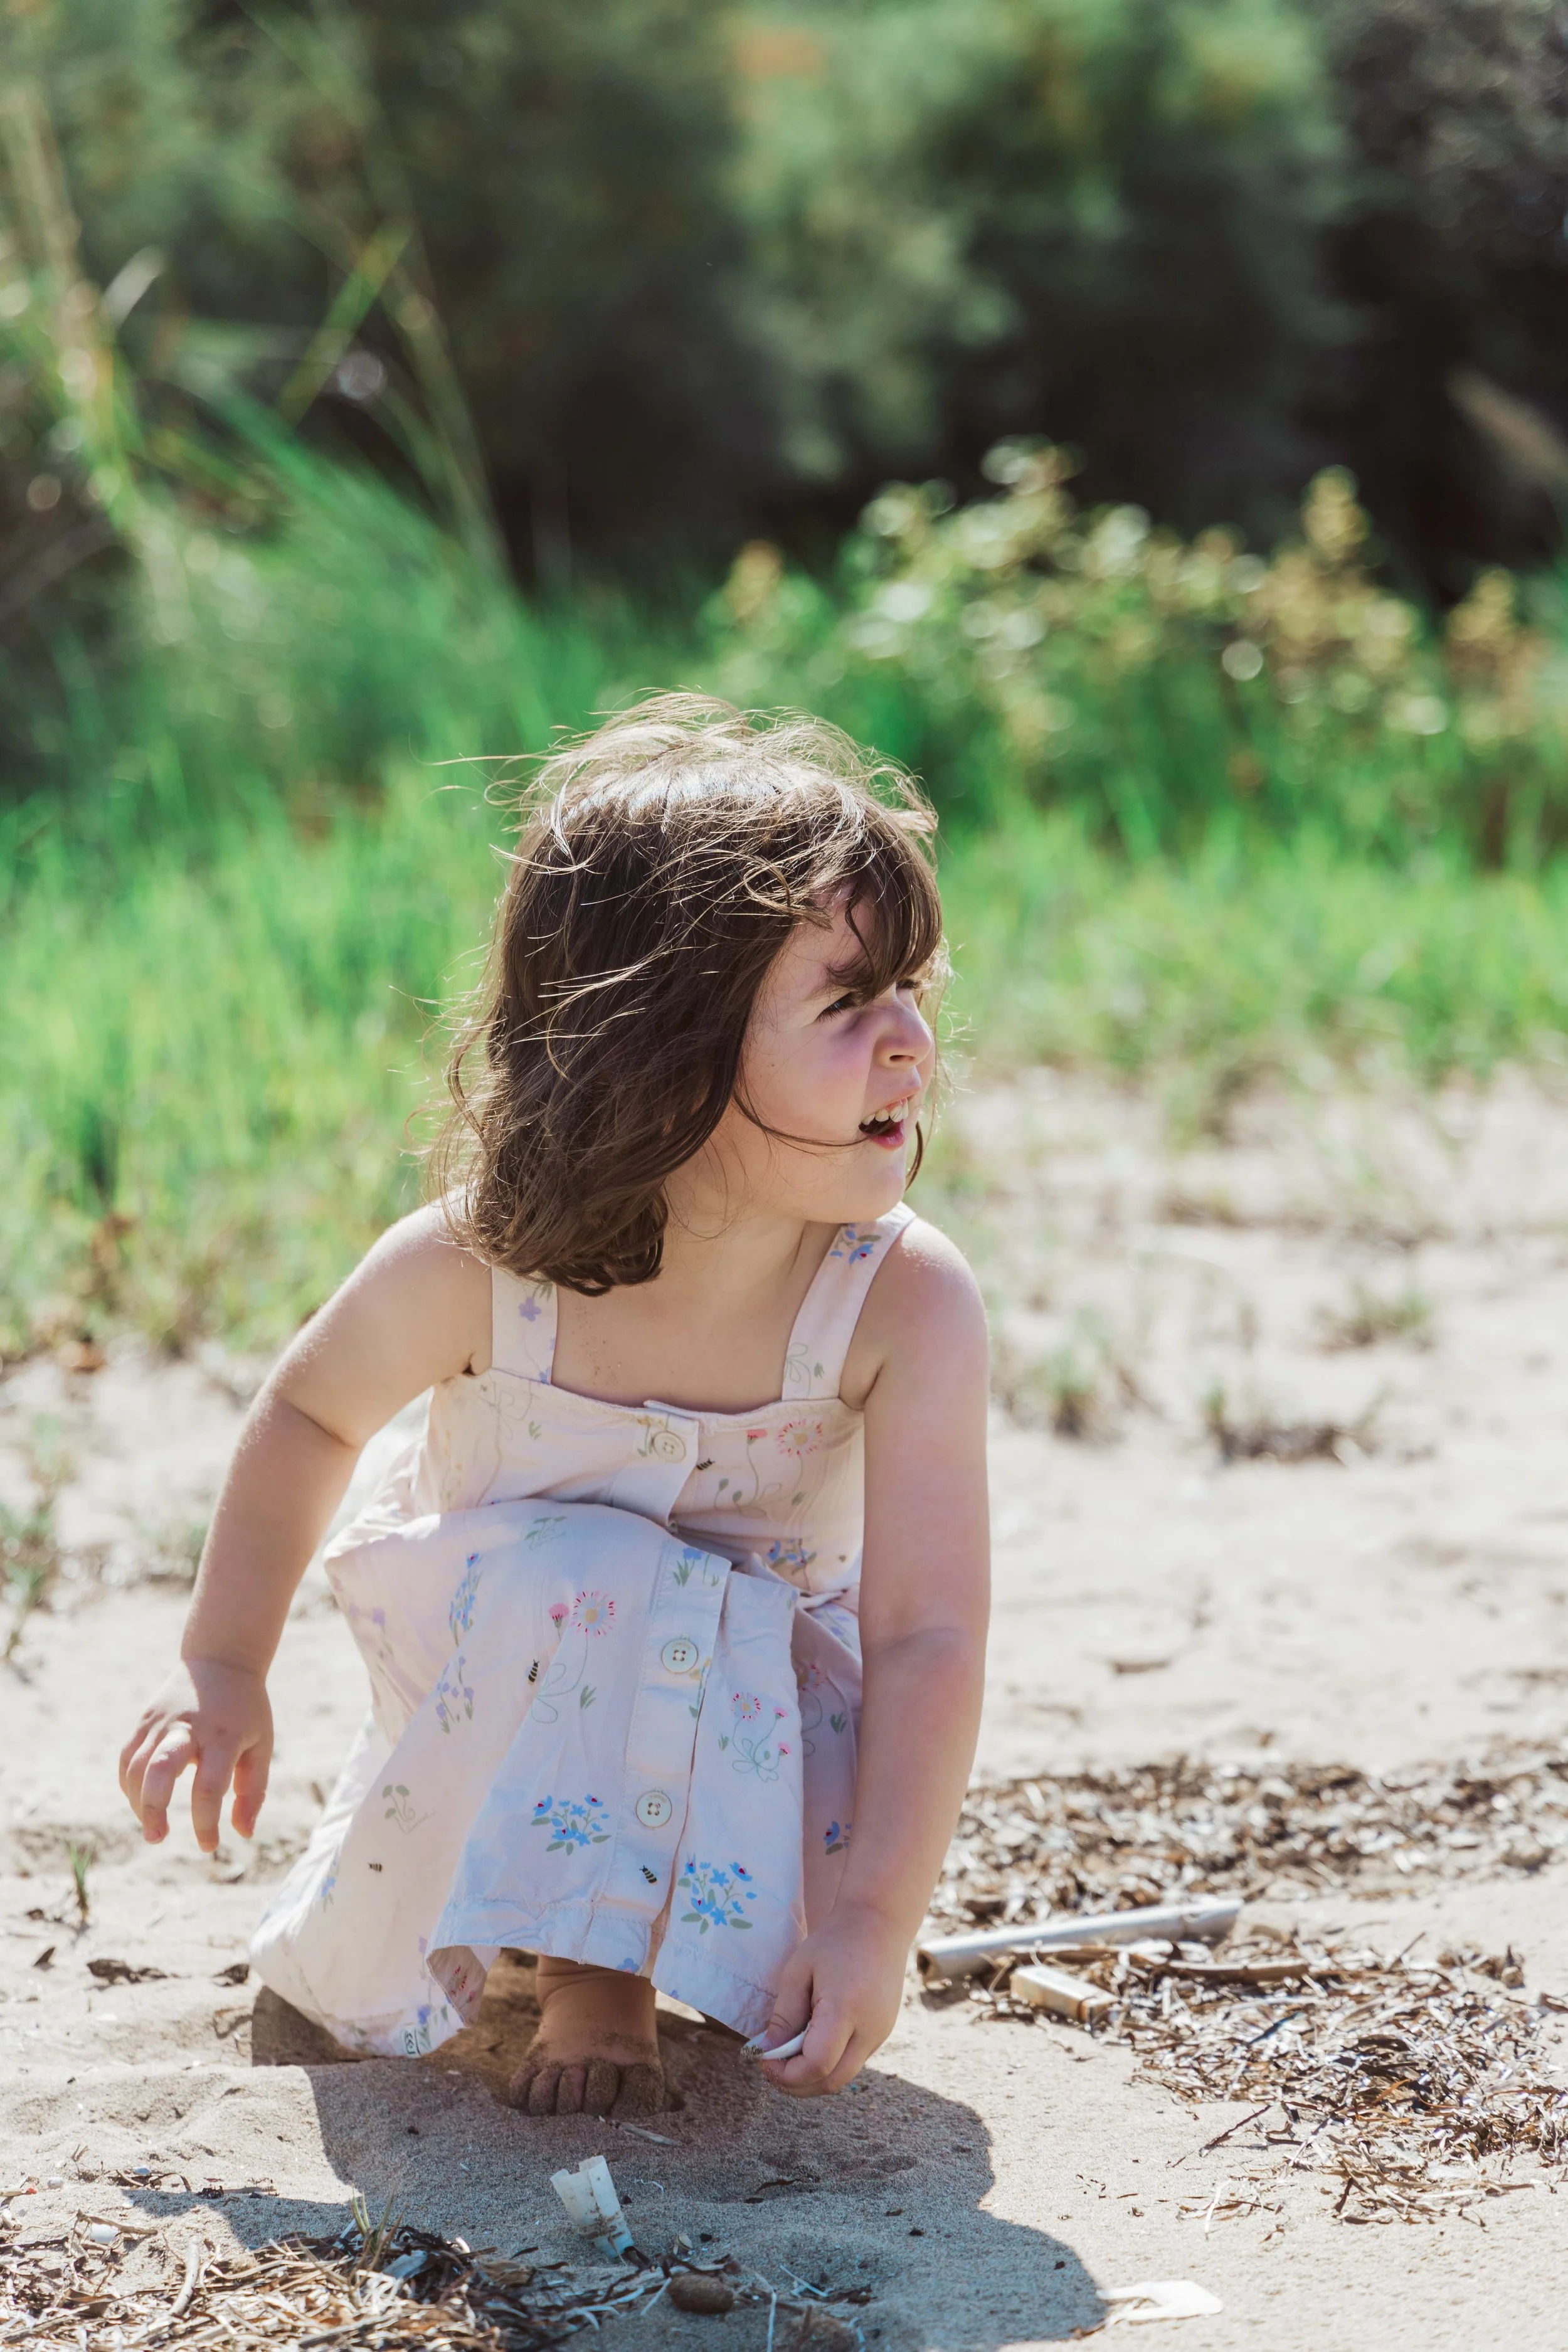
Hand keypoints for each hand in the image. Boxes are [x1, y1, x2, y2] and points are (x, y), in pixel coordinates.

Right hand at [119, 1659, 272, 1851]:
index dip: (206, 1822)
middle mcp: (187, 1727)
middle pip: (159, 1769)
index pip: (209, 1786)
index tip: (209, 1846)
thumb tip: (244, 1834)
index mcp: (223, 1735)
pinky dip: (129, 1787)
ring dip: (138, 1803)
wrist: (220, 1660)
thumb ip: (253, 1790)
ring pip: (135, 1767)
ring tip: (153, 1828)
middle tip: (157, 1838)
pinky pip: (126, 1759)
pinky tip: (142, 1803)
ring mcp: (160, 1722)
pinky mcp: (144, 1721)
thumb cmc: (246, 1711)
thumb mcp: (261, 1744)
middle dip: (153, 1808)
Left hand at [758, 1902, 910, 2096]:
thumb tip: (768, 2053)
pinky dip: (830, 2064)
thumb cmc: (834, 1941)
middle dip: (797, 2085)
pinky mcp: (884, 2033)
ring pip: (844, 2076)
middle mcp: (869, 2030)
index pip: (817, 2065)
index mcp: (845, 2010)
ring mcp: (881, 2034)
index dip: (786, 2074)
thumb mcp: (798, 1971)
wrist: (879, 1923)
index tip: (765, 2061)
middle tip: (773, 2068)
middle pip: (832, 2082)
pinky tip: (813, 2043)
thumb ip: (784, 2016)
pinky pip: (854, 2061)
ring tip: (790, 2055)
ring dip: (813, 2077)